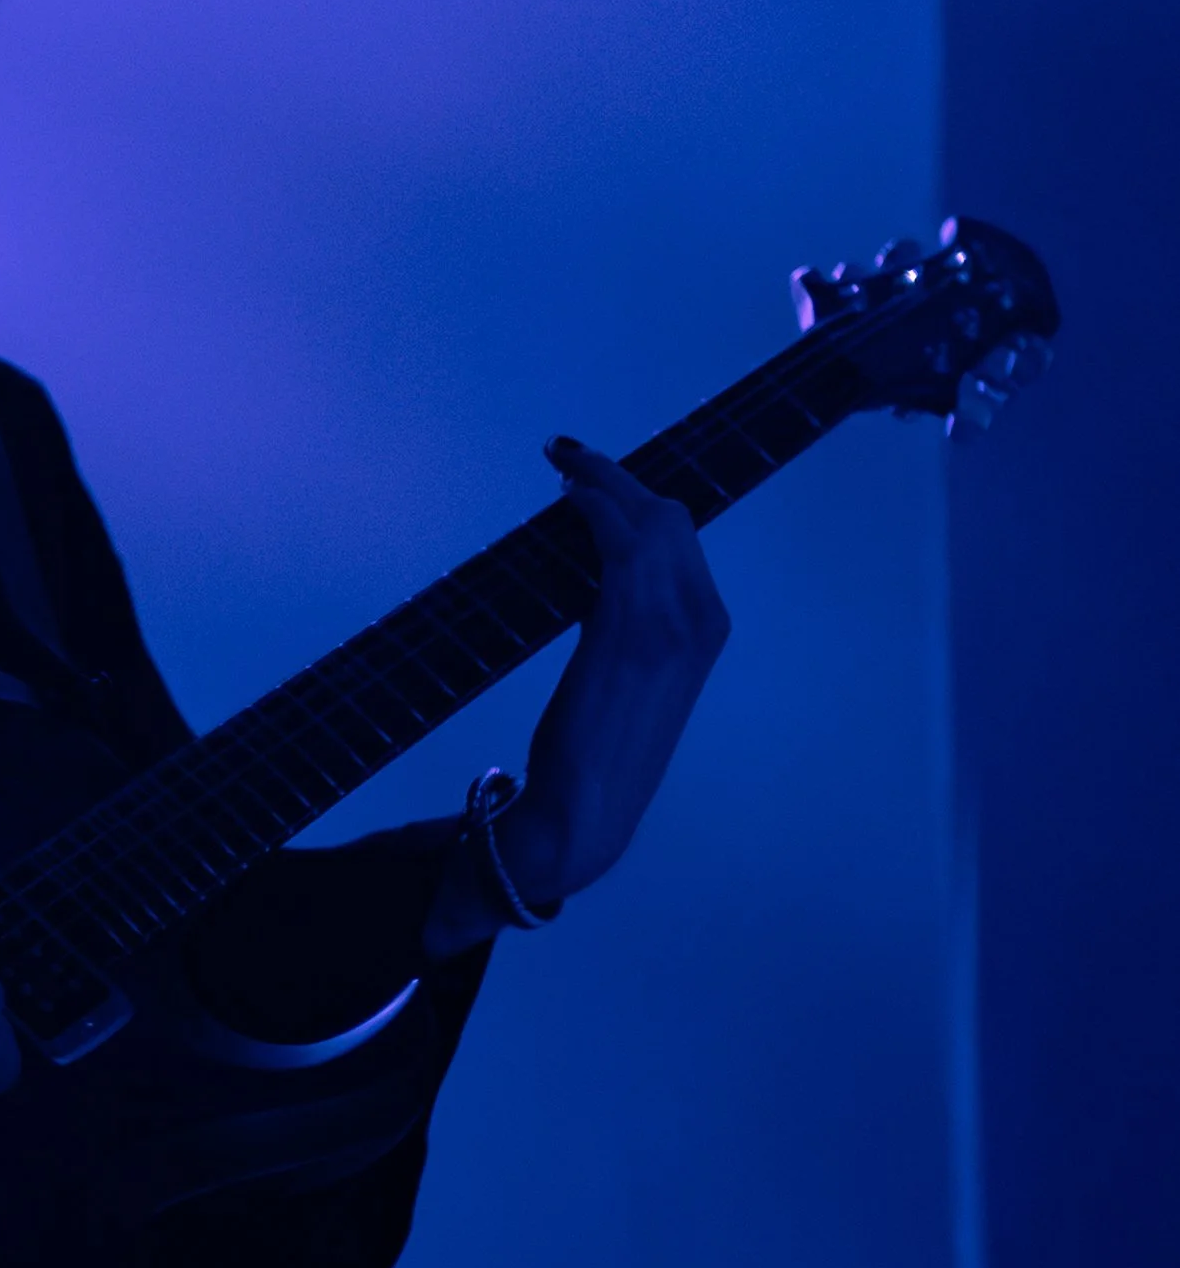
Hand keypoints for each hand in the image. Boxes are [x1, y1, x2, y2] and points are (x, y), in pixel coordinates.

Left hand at [423, 435, 728, 953]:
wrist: (587, 810)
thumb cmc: (596, 752)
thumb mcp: (628, 678)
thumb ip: (627, 625)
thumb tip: (593, 577)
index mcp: (707, 628)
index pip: (681, 537)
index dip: (638, 496)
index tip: (594, 475)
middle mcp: (700, 619)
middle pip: (668, 515)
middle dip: (619, 477)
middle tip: (568, 457)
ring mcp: (670, 623)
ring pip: (643, 518)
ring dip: (599, 480)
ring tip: (561, 464)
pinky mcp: (629, 629)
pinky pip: (618, 541)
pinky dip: (592, 506)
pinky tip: (566, 498)